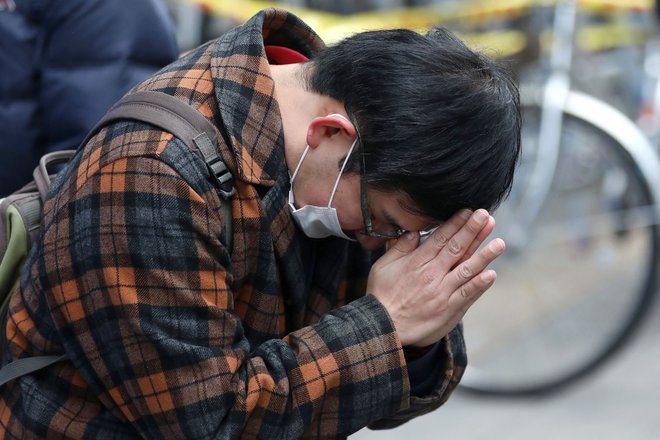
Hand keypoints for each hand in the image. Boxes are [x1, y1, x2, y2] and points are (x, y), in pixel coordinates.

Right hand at [367, 209, 504, 346]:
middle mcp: (432, 274)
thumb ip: (400, 248)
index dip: (456, 223)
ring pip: (467, 270)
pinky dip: (479, 285)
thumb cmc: (382, 295)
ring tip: (499, 243)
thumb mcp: (383, 266)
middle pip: (457, 249)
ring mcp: (442, 292)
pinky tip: (491, 274)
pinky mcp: (448, 310)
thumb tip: (414, 232)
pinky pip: (467, 295)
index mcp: (417, 262)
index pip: (441, 238)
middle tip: (486, 216)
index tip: (469, 211)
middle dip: (473, 231)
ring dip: (484, 256)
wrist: (384, 327)